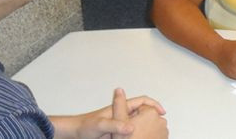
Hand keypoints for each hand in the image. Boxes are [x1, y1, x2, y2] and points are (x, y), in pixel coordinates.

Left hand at [50, 88, 166, 138]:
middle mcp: (121, 114)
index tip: (162, 112)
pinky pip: (131, 132)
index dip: (153, 105)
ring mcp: (119, 123)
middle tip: (160, 126)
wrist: (73, 133)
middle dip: (152, 116)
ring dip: (145, 126)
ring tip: (153, 134)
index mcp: (120, 108)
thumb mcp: (100, 125)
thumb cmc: (84, 126)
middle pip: (142, 112)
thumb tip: (130, 127)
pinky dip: (137, 135)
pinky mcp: (116, 133)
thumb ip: (115, 124)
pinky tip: (138, 138)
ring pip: (137, 123)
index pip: (142, 101)